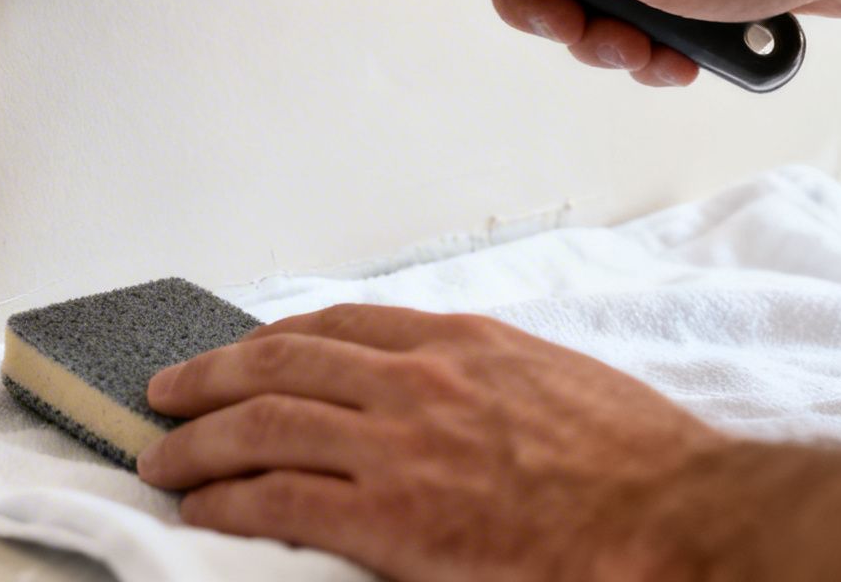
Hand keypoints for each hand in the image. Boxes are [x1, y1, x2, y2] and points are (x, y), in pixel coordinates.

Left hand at [138, 304, 729, 579]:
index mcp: (459, 341)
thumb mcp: (556, 379)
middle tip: (168, 392)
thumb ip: (486, 377)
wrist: (676, 514)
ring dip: (198, 441)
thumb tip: (449, 395)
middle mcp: (416, 380)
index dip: (274, 339)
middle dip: (210, 377)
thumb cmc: (639, 460)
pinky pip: (280, 501)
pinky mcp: (391, 517)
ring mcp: (398, 447)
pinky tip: (201, 510)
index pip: (337, 323)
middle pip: (280, 363)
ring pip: (262, 425)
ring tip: (164, 458)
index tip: (243, 352)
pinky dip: (228, 503)